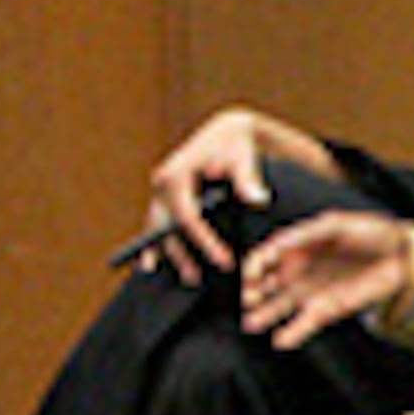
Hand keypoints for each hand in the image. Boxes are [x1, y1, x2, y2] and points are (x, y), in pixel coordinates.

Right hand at [143, 105, 327, 278]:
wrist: (227, 135)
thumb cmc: (235, 145)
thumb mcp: (243, 158)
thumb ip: (248, 180)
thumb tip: (258, 199)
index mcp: (176, 174)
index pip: (188, 216)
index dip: (205, 242)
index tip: (225, 262)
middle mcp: (162, 184)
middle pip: (166, 228)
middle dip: (181, 254)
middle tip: (197, 279)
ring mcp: (161, 194)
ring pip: (158, 230)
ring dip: (169, 255)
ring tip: (188, 279)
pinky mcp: (166, 200)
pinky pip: (159, 227)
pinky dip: (158, 246)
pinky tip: (154, 266)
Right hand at [240, 211, 411, 348]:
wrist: (398, 255)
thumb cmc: (368, 232)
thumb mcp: (335, 225)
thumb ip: (306, 234)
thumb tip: (278, 244)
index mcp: (295, 246)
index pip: (265, 257)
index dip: (254, 266)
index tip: (251, 274)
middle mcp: (296, 270)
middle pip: (265, 284)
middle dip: (253, 292)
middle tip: (250, 299)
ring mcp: (309, 292)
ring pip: (279, 307)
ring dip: (264, 316)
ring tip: (252, 324)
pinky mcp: (326, 310)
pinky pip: (304, 324)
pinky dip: (292, 334)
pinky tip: (281, 341)